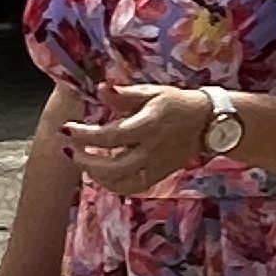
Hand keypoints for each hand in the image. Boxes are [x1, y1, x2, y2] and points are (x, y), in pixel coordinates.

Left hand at [63, 82, 209, 195]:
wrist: (208, 122)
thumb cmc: (177, 103)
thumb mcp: (152, 92)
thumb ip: (124, 94)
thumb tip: (101, 88)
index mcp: (148, 126)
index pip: (110, 136)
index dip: (84, 135)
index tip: (66, 129)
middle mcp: (152, 150)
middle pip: (113, 166)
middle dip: (86, 160)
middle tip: (69, 150)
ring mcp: (157, 165)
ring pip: (122, 181)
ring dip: (96, 175)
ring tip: (82, 161)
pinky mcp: (160, 174)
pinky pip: (133, 187)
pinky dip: (114, 185)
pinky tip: (102, 176)